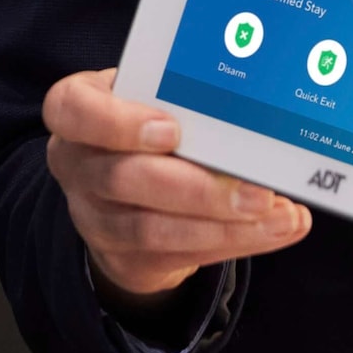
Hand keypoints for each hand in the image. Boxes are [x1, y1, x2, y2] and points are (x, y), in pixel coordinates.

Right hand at [43, 67, 310, 310]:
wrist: (129, 183)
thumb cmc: (150, 118)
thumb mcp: (154, 96)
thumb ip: (187, 99)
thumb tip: (258, 109)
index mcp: (78, 111)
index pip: (73, 111)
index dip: (119, 123)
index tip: (172, 129)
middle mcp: (77, 165)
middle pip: (123, 180)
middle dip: (198, 191)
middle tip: (259, 193)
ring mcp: (93, 217)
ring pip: (152, 230)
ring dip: (224, 228)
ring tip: (279, 218)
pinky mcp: (121, 257)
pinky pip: (175, 257)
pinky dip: (232, 243)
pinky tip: (274, 230)